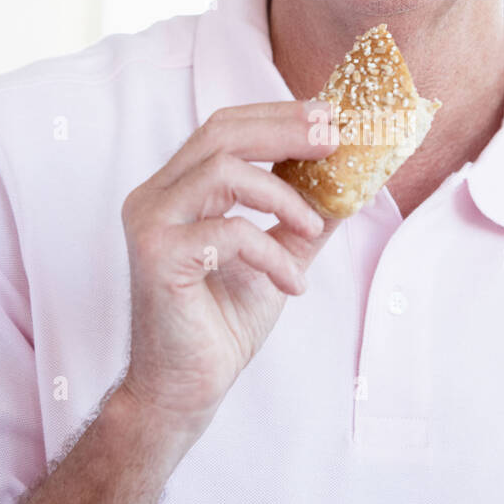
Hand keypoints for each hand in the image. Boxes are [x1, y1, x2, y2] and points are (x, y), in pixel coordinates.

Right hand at [118, 99, 338, 446]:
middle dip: (285, 129)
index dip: (279, 115)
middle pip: (221, 132)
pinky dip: (271, 253)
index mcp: (176, 189)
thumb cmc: (221, 322)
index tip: (330, 116)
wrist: (185, 387)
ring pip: (222, 170)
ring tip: (315, 227)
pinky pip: (228, 232)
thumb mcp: (277, 257)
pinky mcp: (157, 257)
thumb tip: (352, 184)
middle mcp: (155, 197)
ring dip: (283, 195)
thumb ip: (303, 219)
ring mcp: (151, 223)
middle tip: (335, 137)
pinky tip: (292, 283)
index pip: (225, 128)